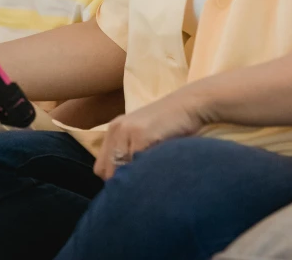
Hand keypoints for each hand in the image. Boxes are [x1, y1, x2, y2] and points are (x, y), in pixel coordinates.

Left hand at [94, 84, 212, 179]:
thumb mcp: (144, 136)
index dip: (115, 181)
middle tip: (140, 187)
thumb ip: (131, 154)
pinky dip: (145, 174)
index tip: (131, 186)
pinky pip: (136, 165)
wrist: (190, 104)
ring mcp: (127, 131)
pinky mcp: (141, 135)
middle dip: (122, 184)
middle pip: (106, 171)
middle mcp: (116, 129)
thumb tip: (125, 186)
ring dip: (133, 181)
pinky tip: (156, 175)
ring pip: (119, 171)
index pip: (101, 168)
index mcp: (114, 130)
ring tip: (148, 183)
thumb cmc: (171, 124)